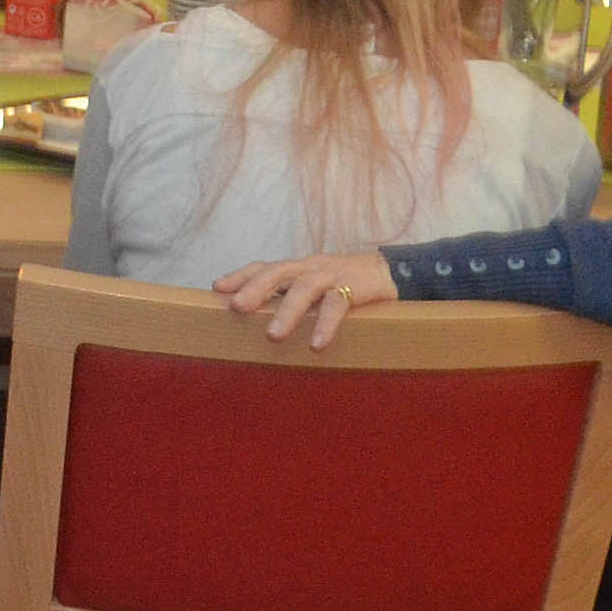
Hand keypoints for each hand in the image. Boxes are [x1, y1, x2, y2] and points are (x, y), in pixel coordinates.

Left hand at [218, 250, 397, 345]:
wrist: (393, 273)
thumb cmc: (346, 286)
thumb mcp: (316, 289)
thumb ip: (292, 300)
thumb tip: (262, 327)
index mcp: (298, 269)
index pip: (265, 266)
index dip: (241, 275)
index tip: (218, 288)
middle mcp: (310, 268)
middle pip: (277, 271)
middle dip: (255, 288)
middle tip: (237, 307)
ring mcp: (332, 275)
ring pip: (305, 288)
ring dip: (287, 311)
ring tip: (273, 336)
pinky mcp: (354, 287)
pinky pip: (337, 305)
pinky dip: (325, 324)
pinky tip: (317, 344)